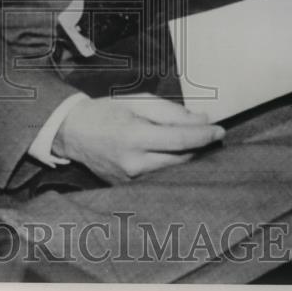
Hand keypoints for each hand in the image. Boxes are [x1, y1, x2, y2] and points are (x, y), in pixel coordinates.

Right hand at [52, 95, 224, 183]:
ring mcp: (130, 180)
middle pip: (182, 160)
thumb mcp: (137, 102)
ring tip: (194, 145)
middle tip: (210, 135)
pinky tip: (174, 157)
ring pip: (173, 173)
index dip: (204, 136)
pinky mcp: (128, 188)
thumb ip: (170, 111)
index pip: (181, 140)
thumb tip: (201, 120)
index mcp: (135, 136)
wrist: (72, 132)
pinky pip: (159, 179)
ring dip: (188, 159)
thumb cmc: (106, 112)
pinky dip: (171, 168)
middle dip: (200, 148)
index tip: (219, 130)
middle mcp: (134, 163)